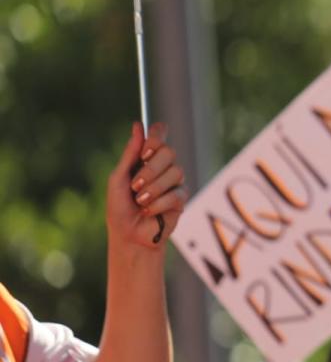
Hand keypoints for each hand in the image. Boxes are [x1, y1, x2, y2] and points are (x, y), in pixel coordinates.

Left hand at [107, 122, 187, 249]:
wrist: (129, 235)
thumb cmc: (119, 208)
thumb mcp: (119, 178)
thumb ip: (130, 153)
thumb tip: (138, 126)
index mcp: (146, 159)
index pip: (159, 136)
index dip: (157, 136)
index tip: (145, 149)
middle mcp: (162, 167)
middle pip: (169, 152)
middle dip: (151, 169)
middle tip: (136, 184)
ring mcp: (173, 182)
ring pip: (175, 172)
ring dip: (153, 188)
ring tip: (140, 201)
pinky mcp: (181, 199)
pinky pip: (176, 193)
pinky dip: (159, 203)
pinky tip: (149, 211)